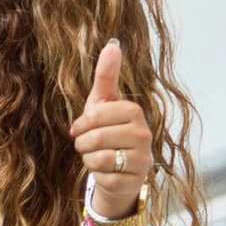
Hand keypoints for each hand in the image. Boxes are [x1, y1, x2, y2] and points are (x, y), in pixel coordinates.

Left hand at [69, 39, 151, 218]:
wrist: (117, 170)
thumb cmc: (107, 132)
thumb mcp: (102, 102)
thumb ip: (106, 75)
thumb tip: (113, 44)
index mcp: (134, 112)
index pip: (95, 116)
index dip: (81, 124)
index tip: (81, 128)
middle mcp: (144, 135)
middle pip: (95, 138)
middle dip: (82, 143)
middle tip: (87, 145)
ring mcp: (143, 159)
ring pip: (98, 158)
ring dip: (88, 159)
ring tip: (96, 157)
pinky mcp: (136, 181)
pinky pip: (103, 177)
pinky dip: (97, 175)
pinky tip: (106, 172)